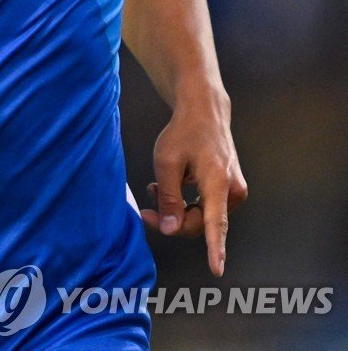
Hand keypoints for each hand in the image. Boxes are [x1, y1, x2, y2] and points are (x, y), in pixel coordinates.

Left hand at [140, 93, 247, 275]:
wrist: (205, 111)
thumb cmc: (185, 131)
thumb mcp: (167, 162)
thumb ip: (169, 198)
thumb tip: (170, 229)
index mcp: (218, 182)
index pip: (216, 223)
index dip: (215, 248)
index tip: (216, 269)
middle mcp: (232, 191)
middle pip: (200, 223)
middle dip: (173, 221)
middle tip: (146, 210)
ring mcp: (234, 190)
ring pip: (202, 216)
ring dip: (178, 210)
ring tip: (156, 191)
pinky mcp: (229, 189)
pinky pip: (206, 207)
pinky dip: (186, 203)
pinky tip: (170, 189)